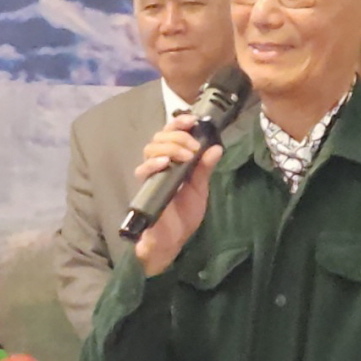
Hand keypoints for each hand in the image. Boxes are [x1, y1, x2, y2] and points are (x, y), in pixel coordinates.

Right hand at [134, 113, 222, 276]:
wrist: (173, 239)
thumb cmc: (184, 214)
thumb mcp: (200, 189)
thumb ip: (205, 169)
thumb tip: (216, 147)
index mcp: (173, 160)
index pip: (171, 134)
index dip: (179, 123)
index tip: (192, 120)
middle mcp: (159, 164)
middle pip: (159, 137)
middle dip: (179, 137)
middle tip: (194, 148)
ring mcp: (151, 175)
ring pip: (151, 149)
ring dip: (170, 148)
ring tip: (186, 157)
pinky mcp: (145, 188)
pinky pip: (143, 170)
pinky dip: (154, 163)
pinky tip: (166, 164)